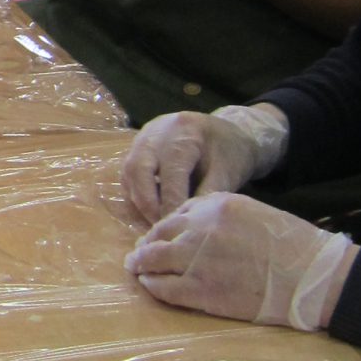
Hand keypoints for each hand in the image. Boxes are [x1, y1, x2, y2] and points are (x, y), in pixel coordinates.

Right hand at [121, 107, 286, 223]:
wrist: (230, 131)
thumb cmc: (231, 153)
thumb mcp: (225, 175)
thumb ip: (204, 197)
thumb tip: (183, 225)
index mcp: (184, 133)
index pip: (170, 174)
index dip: (171, 205)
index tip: (177, 229)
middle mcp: (157, 131)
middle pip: (138, 170)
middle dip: (147, 204)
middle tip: (160, 228)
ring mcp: (143, 137)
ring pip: (129, 173)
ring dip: (139, 201)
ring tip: (156, 223)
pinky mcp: (137, 147)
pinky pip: (128, 174)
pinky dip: (137, 195)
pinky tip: (152, 211)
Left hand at [125, 193, 356, 329]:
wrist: (310, 275)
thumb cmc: (289, 244)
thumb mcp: (252, 211)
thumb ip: (217, 214)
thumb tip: (188, 224)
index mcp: (216, 206)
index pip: (175, 214)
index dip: (161, 228)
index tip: (154, 237)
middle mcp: (201, 229)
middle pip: (158, 236)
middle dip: (144, 246)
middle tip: (137, 255)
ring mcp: (198, 261)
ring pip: (154, 261)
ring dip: (141, 265)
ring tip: (137, 269)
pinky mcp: (202, 291)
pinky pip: (164, 288)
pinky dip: (153, 286)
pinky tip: (150, 286)